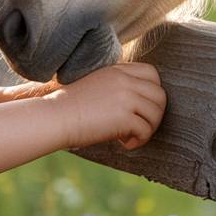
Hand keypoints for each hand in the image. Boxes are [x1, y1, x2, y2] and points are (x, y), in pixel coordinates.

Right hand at [51, 61, 165, 150]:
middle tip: (140, 126)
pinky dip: (138, 141)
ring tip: (130, 137)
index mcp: (118, 71)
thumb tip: (138, 104)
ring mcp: (126, 98)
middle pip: (160, 95)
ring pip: (156, 114)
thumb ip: (117, 86)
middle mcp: (125, 81)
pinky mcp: (124, 117)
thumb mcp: (95, 84)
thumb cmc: (69, 106)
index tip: (141, 108)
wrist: (55, 116)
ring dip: (148, 129)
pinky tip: (124, 144)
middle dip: (155, 114)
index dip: (153, 92)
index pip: (152, 74)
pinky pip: (145, 130)